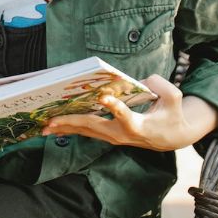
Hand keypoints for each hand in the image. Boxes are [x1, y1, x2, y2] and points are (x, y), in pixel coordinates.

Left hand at [41, 75, 217, 151]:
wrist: (170, 137)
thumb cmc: (172, 115)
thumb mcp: (174, 98)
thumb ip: (160, 86)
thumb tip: (139, 81)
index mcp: (139, 125)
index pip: (125, 117)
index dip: (114, 108)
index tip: (103, 97)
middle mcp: (122, 133)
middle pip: (94, 127)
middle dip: (71, 122)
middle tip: (51, 120)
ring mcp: (112, 136)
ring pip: (85, 131)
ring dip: (64, 128)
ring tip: (43, 126)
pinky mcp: (107, 135)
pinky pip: (85, 132)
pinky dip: (69, 128)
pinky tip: (51, 127)